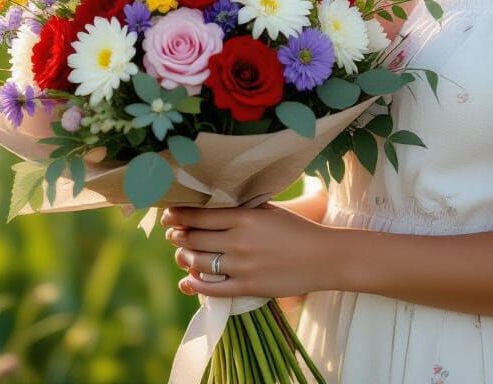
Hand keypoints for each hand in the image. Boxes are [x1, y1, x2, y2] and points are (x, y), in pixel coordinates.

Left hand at [161, 202, 337, 299]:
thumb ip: (243, 207)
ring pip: (199, 262)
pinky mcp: (248, 287)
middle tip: (171, 232)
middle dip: (178, 235)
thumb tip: (215, 203)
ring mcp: (242, 266)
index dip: (179, 215)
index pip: (200, 215)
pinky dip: (195, 284)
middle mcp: (239, 241)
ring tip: (181, 252)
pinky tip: (187, 279)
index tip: (169, 214)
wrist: (323, 257)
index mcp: (245, 218)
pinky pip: (212, 289)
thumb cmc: (297, 229)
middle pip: (195, 238)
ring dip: (184, 257)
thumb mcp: (269, 210)